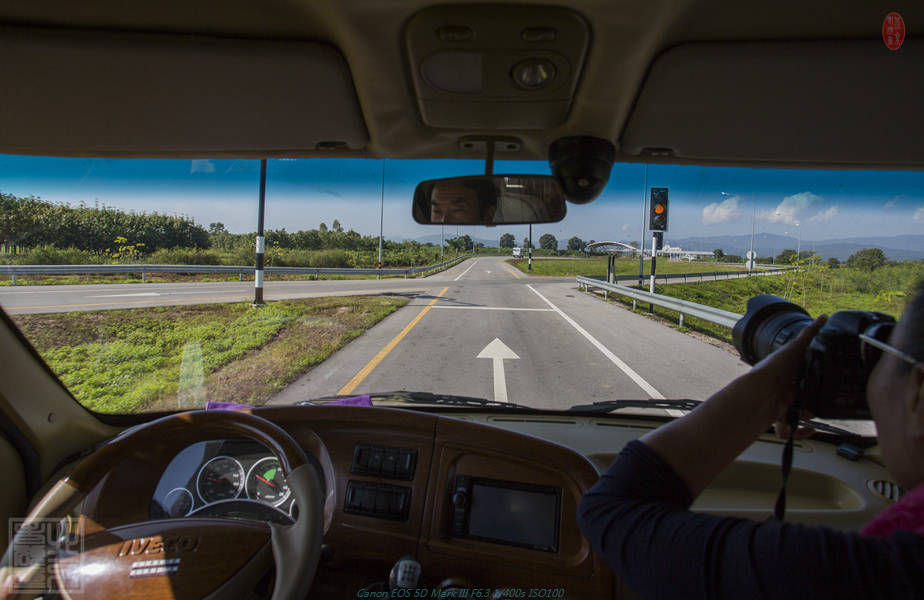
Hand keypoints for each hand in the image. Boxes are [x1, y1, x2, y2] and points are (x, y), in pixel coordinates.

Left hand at [745, 315, 827, 437]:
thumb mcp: (795, 348)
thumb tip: (824, 317)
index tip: (828, 380)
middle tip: (825, 399)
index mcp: (787, 373)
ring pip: (799, 414)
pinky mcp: (780, 420)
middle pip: (804, 397)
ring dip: (808, 415)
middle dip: (814, 399)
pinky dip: (800, 433)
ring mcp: (782, 405)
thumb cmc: (774, 369)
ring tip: (815, 412)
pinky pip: (790, 431)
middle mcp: (784, 389)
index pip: (804, 376)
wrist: (760, 393)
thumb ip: (810, 334)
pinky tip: (809, 430)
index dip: (816, 379)